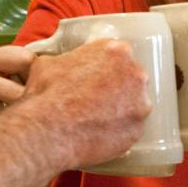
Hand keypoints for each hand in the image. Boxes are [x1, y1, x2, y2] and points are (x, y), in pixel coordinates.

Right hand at [20, 38, 149, 169]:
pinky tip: (101, 135)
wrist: (48, 130)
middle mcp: (135, 74)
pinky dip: (118, 133)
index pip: (119, 56)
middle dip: (118, 89)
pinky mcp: (137, 130)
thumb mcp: (49, 64)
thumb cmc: (47, 94)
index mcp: (116, 51)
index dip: (106, 68)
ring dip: (120, 111)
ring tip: (98, 120)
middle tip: (97, 100)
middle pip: (132, 80)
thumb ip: (66, 61)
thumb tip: (60, 66)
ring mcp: (140, 104)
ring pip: (134, 106)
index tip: (98, 78)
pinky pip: (131, 130)